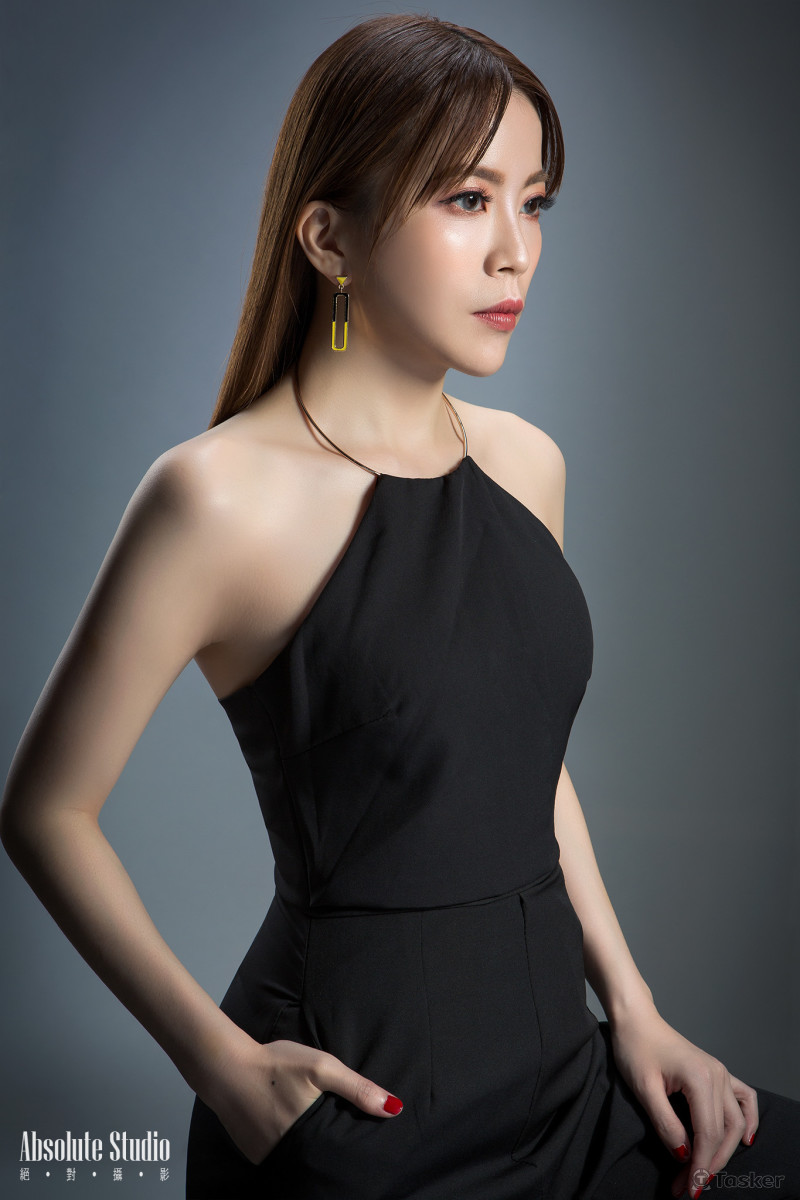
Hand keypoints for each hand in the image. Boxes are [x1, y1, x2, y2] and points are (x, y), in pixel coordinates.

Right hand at [201, 1029, 402, 1164]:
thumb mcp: (321, 1067)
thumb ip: (357, 1088)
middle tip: (344, 1142)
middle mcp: (290, 1155)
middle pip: (323, 1163)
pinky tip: (293, 1131)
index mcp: (311, 1136)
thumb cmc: (275, 1064)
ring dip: (313, 1154)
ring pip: (302, 1162)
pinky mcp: (256, 1157)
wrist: (225, 1068)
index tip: (369, 1150)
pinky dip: (291, 1150)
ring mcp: (271, 1159)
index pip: (342, 1156)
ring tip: (321, 1138)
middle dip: (336, 1156)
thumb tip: (394, 1108)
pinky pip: (282, 1159)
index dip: (355, 1154)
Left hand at [608, 1004, 757, 1198]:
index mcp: (700, 1078)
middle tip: (689, 1187)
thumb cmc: (635, 1048)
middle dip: (708, 1164)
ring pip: (736, 1122)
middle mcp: (717, 1075)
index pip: (707, 1134)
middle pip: (724, 1132)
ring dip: (724, 1151)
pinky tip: (743, 1139)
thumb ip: (665, 1124)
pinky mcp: (716, 1072)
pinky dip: (748, 1121)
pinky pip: (744, 1099)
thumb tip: (684, 1155)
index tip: (688, 1188)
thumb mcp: (643, 1089)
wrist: (636, 1019)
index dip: (699, 1166)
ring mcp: (720, 1073)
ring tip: (706, 1171)